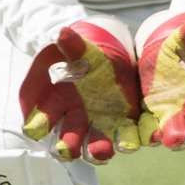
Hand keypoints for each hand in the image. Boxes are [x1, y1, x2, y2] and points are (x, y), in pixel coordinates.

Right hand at [19, 19, 145, 163]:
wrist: (109, 53)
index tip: (35, 128)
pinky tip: (149, 137)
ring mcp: (99, 126)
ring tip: (111, 147)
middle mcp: (74, 122)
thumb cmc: (83, 53)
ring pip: (97, 145)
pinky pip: (131, 135)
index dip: (37, 125)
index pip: (39, 122)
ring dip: (102, 149)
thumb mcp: (75, 47)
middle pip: (68, 140)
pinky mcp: (125, 124)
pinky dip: (140, 137)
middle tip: (69, 150)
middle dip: (69, 145)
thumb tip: (62, 33)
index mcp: (53, 106)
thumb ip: (70, 47)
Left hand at [136, 11, 184, 148]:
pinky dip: (151, 135)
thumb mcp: (181, 36)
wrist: (154, 50)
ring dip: (178, 139)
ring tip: (172, 139)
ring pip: (181, 133)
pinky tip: (149, 135)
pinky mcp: (154, 117)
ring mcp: (175, 114)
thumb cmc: (175, 44)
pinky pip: (154, 131)